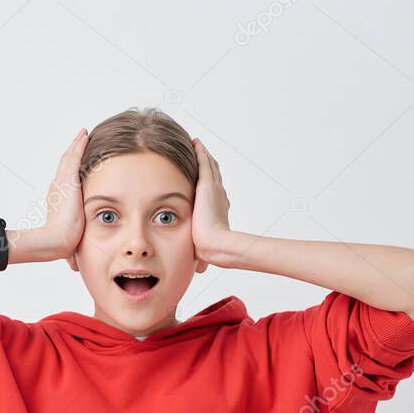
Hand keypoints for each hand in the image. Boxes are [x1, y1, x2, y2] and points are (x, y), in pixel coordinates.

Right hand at [40, 128, 88, 259]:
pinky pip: (74, 157)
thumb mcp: (72, 238)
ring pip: (69, 158)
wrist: (56, 241)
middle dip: (74, 152)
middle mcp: (57, 188)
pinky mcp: (67, 180)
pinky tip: (85, 135)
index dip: (71, 169)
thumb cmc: (63, 244)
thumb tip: (75, 264)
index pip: (66, 180)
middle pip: (66, 165)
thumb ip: (74, 243)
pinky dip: (79, 145)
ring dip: (76, 145)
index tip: (78, 160)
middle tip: (81, 139)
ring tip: (83, 134)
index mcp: (58, 199)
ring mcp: (61, 183)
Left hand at [191, 137, 231, 263]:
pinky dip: (200, 152)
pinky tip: (195, 142)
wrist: (216, 244)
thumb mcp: (202, 248)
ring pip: (208, 167)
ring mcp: (214, 189)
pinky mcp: (207, 185)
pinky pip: (203, 162)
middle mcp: (218, 196)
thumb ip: (200, 254)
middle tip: (200, 152)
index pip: (212, 191)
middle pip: (212, 175)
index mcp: (217, 208)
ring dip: (202, 155)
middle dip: (206, 164)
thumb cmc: (209, 249)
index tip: (203, 176)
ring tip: (196, 144)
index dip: (208, 182)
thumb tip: (198, 269)